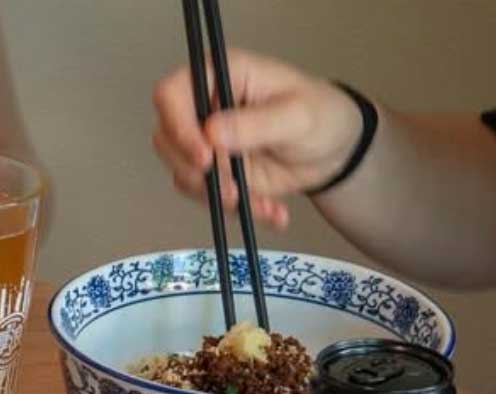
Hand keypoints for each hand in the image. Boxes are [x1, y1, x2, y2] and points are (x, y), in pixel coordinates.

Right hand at [152, 50, 363, 227]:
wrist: (334, 151)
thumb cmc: (322, 116)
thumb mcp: (298, 116)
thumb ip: (257, 123)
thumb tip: (212, 132)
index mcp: (220, 76)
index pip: (172, 94)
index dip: (178, 126)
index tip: (205, 157)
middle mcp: (203, 107)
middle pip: (167, 139)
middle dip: (196, 171)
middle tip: (232, 188)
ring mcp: (205, 142)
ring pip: (182, 173)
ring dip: (217, 195)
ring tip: (259, 201)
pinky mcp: (212, 171)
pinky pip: (204, 195)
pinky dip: (234, 208)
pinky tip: (268, 209)